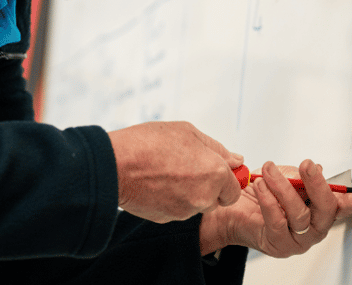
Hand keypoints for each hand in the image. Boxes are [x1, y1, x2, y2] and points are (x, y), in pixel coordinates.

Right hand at [108, 121, 243, 222]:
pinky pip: (176, 211)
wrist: (115, 165)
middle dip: (206, 187)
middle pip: (215, 200)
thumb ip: (216, 148)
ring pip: (195, 205)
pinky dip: (170, 200)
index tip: (214, 173)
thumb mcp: (187, 132)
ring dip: (187, 193)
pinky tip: (155, 184)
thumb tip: (235, 160)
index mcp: (214, 172)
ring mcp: (185, 211)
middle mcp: (204, 196)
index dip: (224, 180)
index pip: (234, 190)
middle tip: (184, 169)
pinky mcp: (166, 219)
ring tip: (165, 173)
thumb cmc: (148, 144)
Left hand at [199, 160, 351, 256]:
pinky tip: (261, 187)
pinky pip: (277, 220)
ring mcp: (296, 239)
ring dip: (283, 188)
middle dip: (316, 185)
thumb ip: (301, 178)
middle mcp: (312, 227)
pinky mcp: (277, 243)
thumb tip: (318, 171)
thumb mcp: (284, 178)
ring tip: (270, 171)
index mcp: (318, 210)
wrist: (230, 210)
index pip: (342, 205)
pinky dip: (269, 200)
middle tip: (307, 166)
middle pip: (325, 209)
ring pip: (299, 214)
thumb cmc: (258, 194)